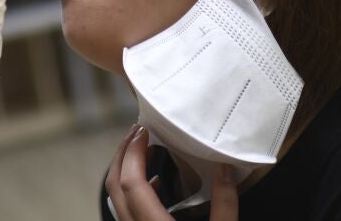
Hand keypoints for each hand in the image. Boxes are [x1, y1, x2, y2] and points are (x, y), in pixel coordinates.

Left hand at [105, 126, 238, 220]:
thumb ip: (225, 203)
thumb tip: (226, 167)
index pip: (131, 183)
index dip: (133, 153)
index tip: (144, 131)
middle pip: (114, 186)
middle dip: (123, 154)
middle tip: (137, 133)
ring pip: (117, 198)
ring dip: (126, 171)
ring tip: (145, 150)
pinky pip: (126, 210)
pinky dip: (134, 190)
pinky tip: (156, 183)